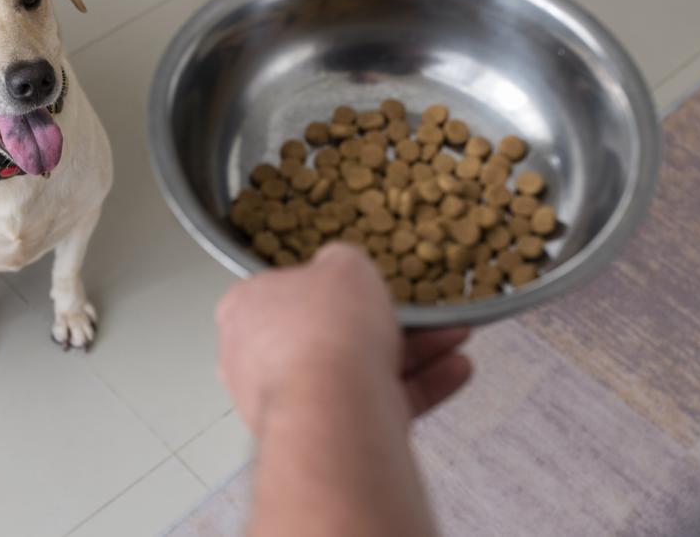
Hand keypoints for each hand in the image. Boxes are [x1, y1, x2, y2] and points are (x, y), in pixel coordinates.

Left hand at [215, 242, 472, 432]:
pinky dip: (417, 387)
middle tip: (418, 312)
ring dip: (413, 352)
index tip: (360, 286)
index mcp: (244, 310)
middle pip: (326, 333)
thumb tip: (340, 267)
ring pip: (356, 370)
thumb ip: (341, 263)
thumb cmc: (326, 328)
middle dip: (381, 322)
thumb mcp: (344, 265)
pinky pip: (374, 405)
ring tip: (453, 335)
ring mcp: (289, 402)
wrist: (336, 408)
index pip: (282, 290)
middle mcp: (255, 360)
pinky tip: (455, 369)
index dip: (325, 285)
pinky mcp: (327, 435)